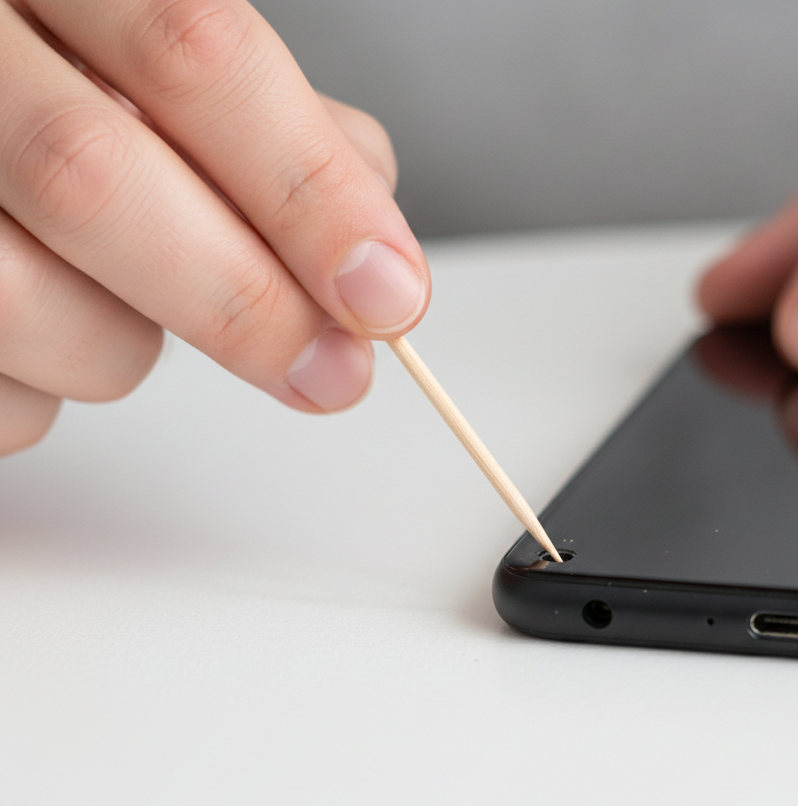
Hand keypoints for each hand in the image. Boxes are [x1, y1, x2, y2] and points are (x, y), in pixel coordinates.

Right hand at [0, 0, 428, 455]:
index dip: (307, 188)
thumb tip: (369, 238)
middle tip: (333, 374)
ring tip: (118, 306)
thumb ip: (264, 126)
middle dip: (243, 301)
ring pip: (28, 303)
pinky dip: (46, 390)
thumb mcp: (153, 65)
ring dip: (121, 349)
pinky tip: (40, 334)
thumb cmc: (52, 104)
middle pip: (91, 177)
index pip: (192, 51)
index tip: (389, 292)